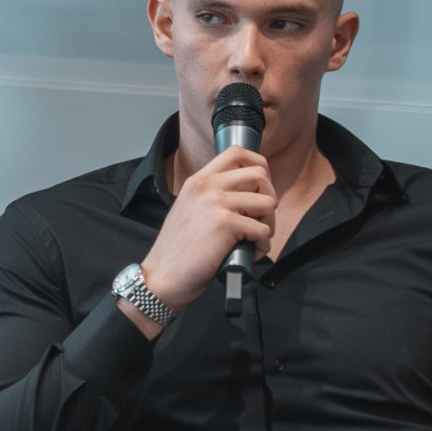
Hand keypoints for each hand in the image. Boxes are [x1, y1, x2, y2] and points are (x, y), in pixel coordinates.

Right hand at [133, 145, 277, 319]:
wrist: (162, 277)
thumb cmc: (177, 251)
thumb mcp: (189, 209)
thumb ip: (211, 195)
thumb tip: (245, 195)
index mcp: (198, 180)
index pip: (237, 153)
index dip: (258, 166)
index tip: (260, 186)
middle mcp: (207, 186)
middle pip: (260, 174)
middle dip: (269, 198)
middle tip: (260, 218)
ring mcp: (216, 203)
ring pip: (267, 203)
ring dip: (269, 223)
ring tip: (254, 238)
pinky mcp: (226, 224)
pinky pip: (263, 229)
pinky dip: (262, 245)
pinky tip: (249, 253)